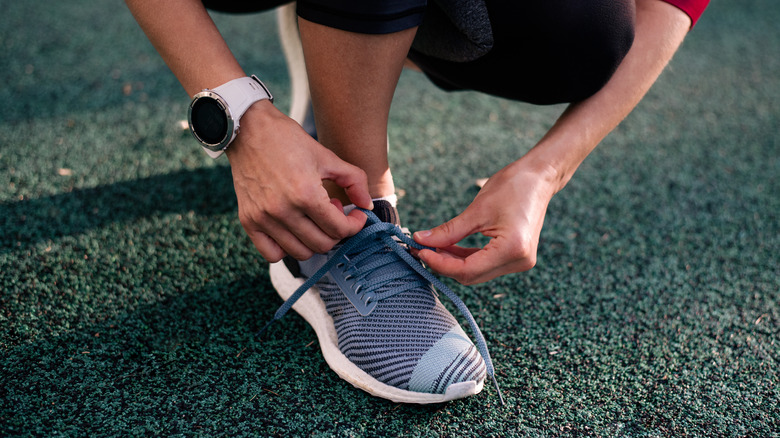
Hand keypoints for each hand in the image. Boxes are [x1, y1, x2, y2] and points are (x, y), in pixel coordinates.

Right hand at [226, 101, 372, 261]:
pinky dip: (286, 248)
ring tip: (312, 217)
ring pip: (300, 253)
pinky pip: (272, 254)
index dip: (355, 225)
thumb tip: (368, 206)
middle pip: (322, 245)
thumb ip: (354, 181)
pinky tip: (293, 229)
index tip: (355, 216)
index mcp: (306, 194)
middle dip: (336, 232)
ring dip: (314, 240)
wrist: (248, 130)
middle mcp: (283, 210)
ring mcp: (264, 218)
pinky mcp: (248, 221)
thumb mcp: (327, 156)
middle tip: (332, 211)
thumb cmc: (288, 140)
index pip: (340, 229)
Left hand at [413, 160, 558, 284]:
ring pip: (477, 272)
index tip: (419, 251)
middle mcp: (519, 261)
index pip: (468, 270)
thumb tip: (422, 240)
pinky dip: (466, 258)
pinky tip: (448, 247)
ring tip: (431, 246)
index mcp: (512, 249)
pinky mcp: (516, 256)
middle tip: (420, 248)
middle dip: (444, 264)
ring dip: (453, 262)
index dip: (440, 263)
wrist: (539, 177)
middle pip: (472, 275)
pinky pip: (485, 264)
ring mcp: (520, 261)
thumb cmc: (512, 186)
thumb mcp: (477, 209)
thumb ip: (449, 230)